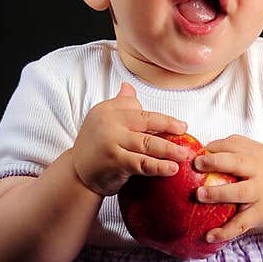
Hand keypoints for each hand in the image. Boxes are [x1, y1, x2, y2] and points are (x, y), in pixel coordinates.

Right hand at [70, 83, 191, 194]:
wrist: (77, 174)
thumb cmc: (95, 148)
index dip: (160, 118)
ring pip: (147, 143)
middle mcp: (108, 122)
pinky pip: (142, 163)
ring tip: (185, 154)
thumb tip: (128, 87)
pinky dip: (159, 166)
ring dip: (169, 149)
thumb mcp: (103, 121)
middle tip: (185, 132)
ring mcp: (111, 141)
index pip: (138, 109)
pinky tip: (172, 168)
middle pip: (146, 121)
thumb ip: (118, 106)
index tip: (178, 125)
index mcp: (107, 109)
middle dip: (169, 126)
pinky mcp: (115, 161)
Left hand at [192, 135, 262, 244]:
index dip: (214, 147)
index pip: (234, 145)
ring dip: (218, 193)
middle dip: (216, 162)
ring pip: (239, 193)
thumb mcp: (261, 153)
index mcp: (256, 156)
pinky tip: (209, 236)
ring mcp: (259, 195)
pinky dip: (225, 232)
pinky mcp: (258, 215)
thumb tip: (205, 147)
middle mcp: (258, 173)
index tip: (196, 151)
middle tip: (197, 164)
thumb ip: (238, 147)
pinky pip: (241, 224)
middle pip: (237, 164)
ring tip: (200, 194)